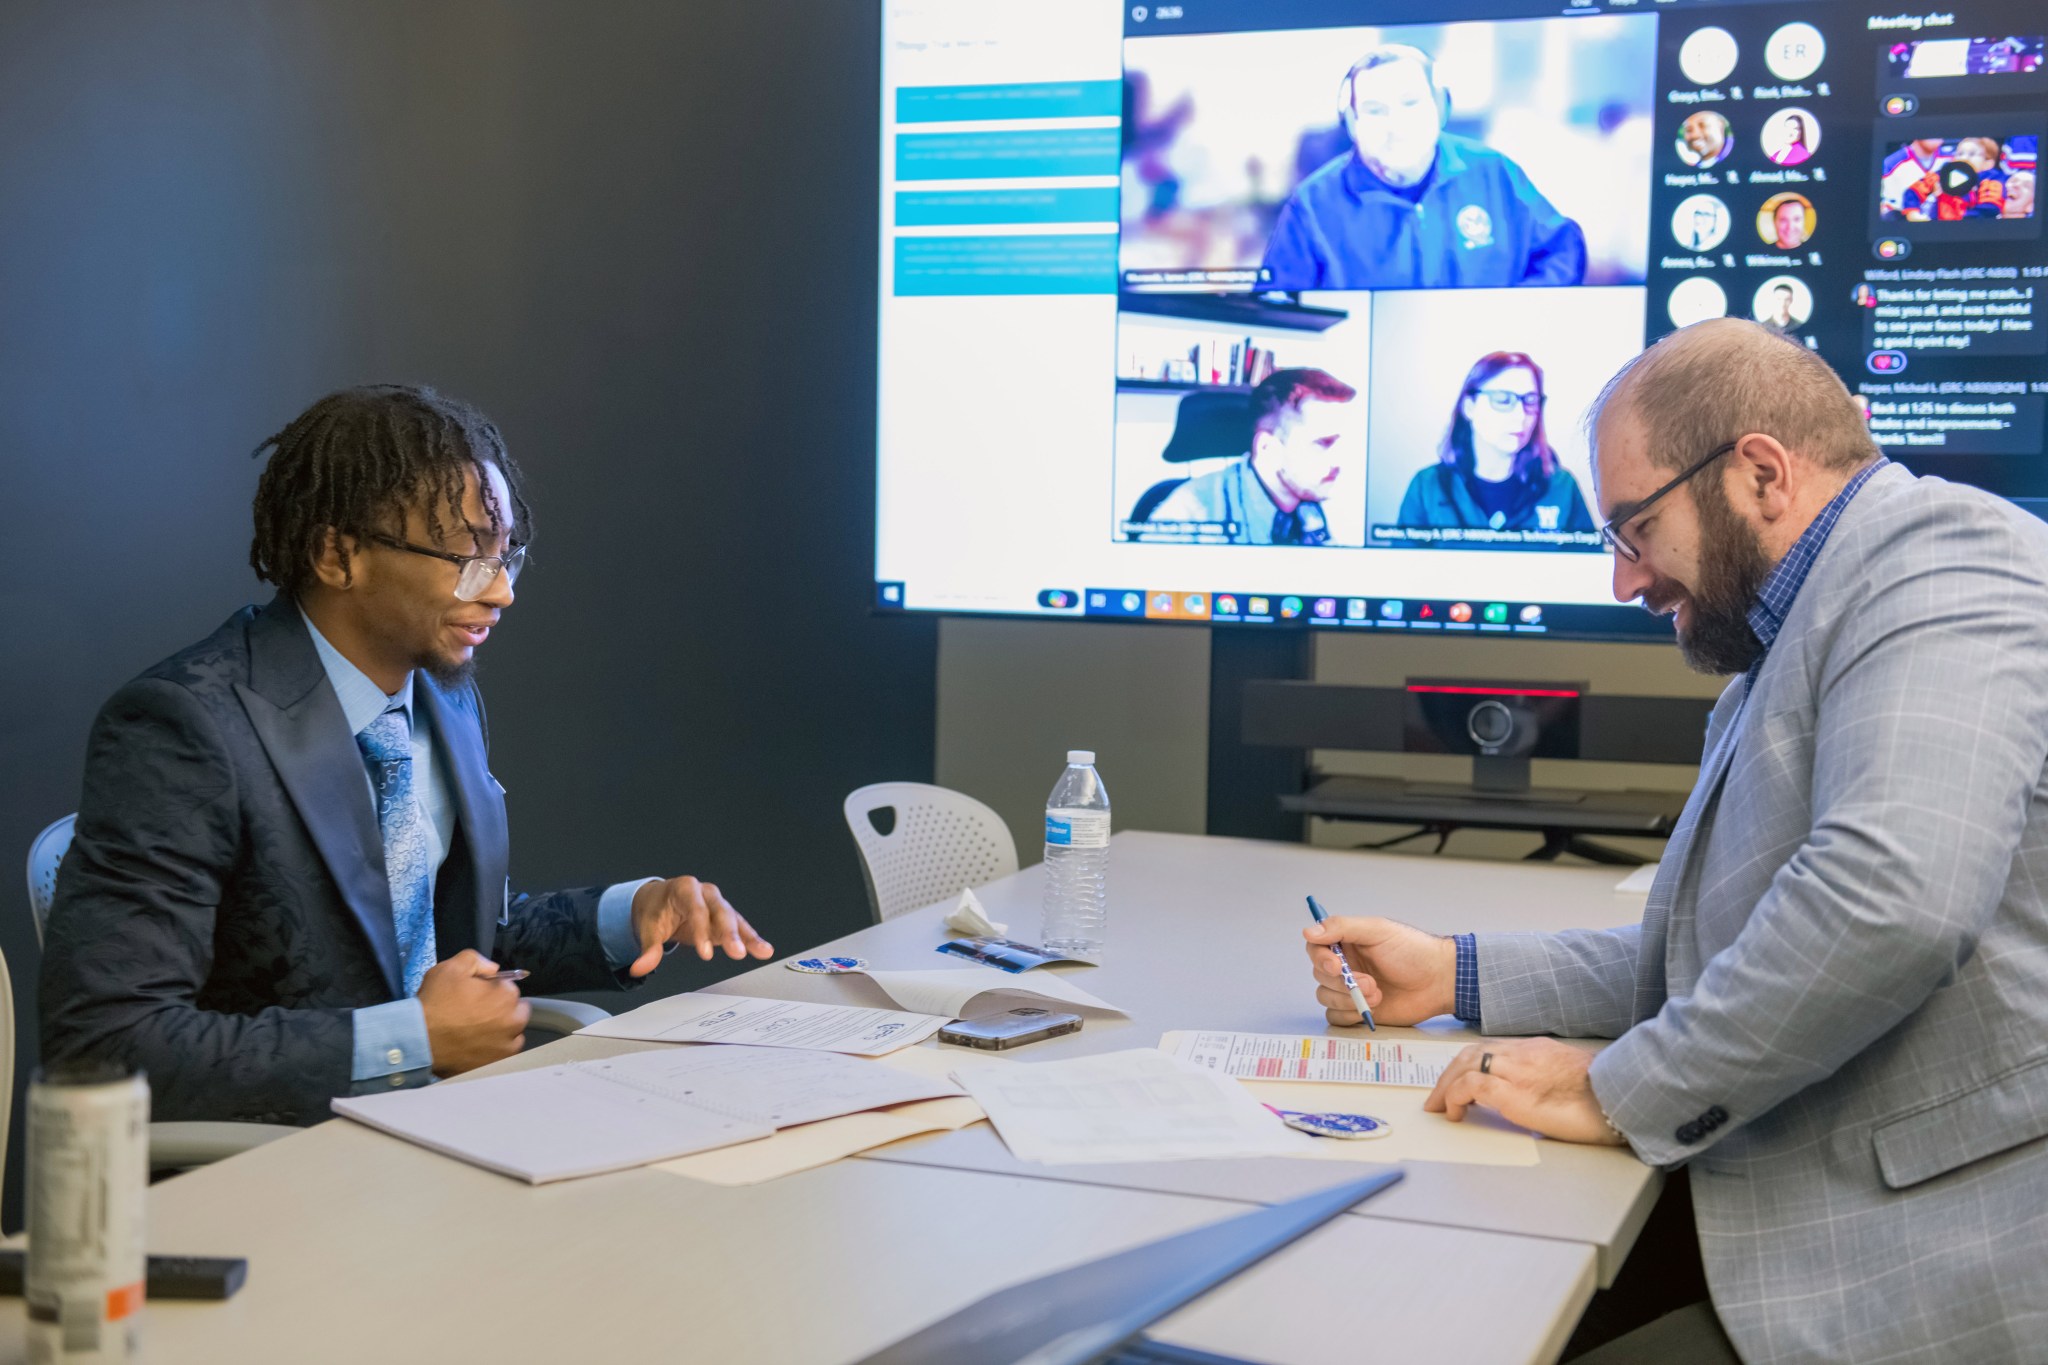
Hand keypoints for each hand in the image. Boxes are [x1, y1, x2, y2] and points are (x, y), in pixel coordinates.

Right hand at [418, 949, 530, 1076]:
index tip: (476, 996)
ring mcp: (507, 1045)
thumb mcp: (450, 968)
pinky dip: (496, 1049)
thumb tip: (493, 968)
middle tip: (477, 1013)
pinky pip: (505, 1053)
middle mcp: (513, 1021)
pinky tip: (479, 1045)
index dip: (491, 990)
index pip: (508, 987)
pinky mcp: (498, 1063)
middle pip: (516, 1010)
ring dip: (502, 1030)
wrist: (419, 1040)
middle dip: (502, 1009)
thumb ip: (476, 960)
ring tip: (477, 1031)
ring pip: (513, 1032)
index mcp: (506, 995)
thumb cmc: (435, 1004)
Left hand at [629, 875, 773, 976]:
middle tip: (736, 952)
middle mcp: (706, 893)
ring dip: (747, 937)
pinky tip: (764, 950)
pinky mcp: (725, 918)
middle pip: (720, 912)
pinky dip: (751, 939)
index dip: (701, 931)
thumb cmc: (656, 910)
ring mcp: (718, 904)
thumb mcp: (648, 928)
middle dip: (730, 933)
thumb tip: (640, 967)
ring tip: (761, 951)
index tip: (705, 953)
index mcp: (685, 888)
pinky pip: (740, 928)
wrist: (660, 901)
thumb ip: (648, 949)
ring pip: (734, 919)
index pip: (695, 909)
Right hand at [1301, 916, 1456, 1026]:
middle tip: (1370, 983)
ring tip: (1377, 995)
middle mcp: (1345, 965)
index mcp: (1347, 943)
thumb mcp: (1378, 930)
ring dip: (1348, 999)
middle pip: (1319, 975)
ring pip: (1325, 996)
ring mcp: (1350, 990)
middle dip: (1343, 983)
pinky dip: (1348, 1015)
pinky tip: (1370, 1009)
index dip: (1320, 958)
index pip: (1316, 948)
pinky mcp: (1357, 1011)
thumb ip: (1342, 927)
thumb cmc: (1414, 951)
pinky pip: (1335, 1017)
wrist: (1439, 982)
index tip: (1336, 966)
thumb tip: (1308, 930)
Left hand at [1424, 1038, 1627, 1145]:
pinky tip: (1455, 1113)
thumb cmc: (1604, 1097)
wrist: (1621, 1099)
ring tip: (1440, 1107)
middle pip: (1471, 1053)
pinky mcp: (1514, 1092)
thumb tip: (1533, 1102)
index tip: (1457, 1081)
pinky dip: (1456, 1097)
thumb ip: (1545, 1083)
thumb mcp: (1567, 1081)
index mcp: (1536, 1049)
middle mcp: (1523, 1054)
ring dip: (1446, 1086)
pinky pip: (1471, 1087)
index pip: (1490, 1049)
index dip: (1467, 1064)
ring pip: (1465, 1065)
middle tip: (1437, 1097)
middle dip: (1448, 1074)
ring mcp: (1517, 1071)